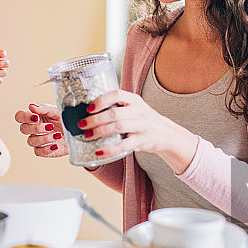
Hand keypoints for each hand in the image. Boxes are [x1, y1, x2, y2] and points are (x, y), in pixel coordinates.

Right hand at [14, 103, 67, 157]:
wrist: (77, 132)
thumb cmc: (65, 119)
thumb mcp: (57, 111)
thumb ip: (44, 108)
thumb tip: (31, 106)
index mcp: (34, 117)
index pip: (20, 116)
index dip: (24, 117)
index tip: (36, 117)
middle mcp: (33, 129)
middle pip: (23, 129)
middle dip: (36, 128)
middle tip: (50, 126)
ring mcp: (37, 140)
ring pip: (30, 141)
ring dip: (44, 138)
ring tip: (58, 135)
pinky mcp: (43, 151)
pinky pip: (38, 152)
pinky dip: (47, 149)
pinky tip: (56, 145)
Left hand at [81, 90, 197, 172]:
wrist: (166, 133)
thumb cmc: (143, 119)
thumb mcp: (134, 107)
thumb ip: (118, 106)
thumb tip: (89, 110)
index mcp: (134, 100)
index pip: (117, 94)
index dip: (101, 101)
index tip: (89, 108)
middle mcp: (139, 111)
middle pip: (114, 113)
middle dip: (95, 119)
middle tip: (82, 124)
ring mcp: (142, 125)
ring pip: (118, 127)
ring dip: (99, 131)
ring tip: (87, 136)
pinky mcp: (143, 140)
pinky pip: (124, 145)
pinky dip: (110, 149)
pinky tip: (99, 152)